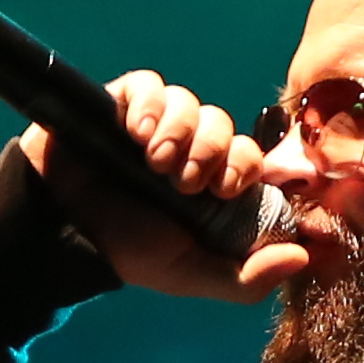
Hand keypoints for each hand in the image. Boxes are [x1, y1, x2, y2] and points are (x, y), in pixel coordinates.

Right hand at [20, 70, 299, 304]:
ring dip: (177, 131)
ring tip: (153, 162)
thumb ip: (246, 277)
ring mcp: (156, 123)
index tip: (227, 189)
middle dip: (210, 150)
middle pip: (221, 123)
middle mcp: (188, 147)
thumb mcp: (191, 274)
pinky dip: (147, 105)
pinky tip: (134, 133)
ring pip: (188, 103)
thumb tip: (303, 260)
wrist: (61, 231)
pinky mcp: (122, 103)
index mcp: (211, 182)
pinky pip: (148, 85)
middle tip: (184, 181)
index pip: (249, 155)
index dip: (244, 164)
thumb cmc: (127, 249)